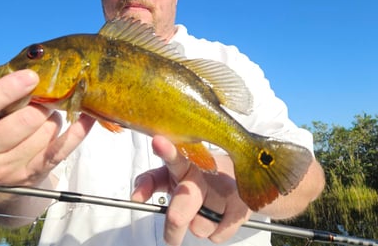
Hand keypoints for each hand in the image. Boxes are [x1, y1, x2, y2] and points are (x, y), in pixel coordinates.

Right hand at [0, 69, 92, 186]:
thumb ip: (0, 95)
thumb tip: (40, 73)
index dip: (5, 91)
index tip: (31, 77)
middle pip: (23, 121)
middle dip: (40, 105)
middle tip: (43, 99)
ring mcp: (4, 170)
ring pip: (45, 132)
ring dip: (52, 119)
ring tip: (44, 119)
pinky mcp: (30, 176)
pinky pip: (60, 150)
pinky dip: (77, 132)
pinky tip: (87, 118)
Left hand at [132, 135, 251, 245]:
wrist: (239, 177)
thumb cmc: (197, 176)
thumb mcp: (171, 174)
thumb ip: (150, 182)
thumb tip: (136, 197)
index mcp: (186, 163)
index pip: (175, 157)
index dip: (167, 151)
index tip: (158, 142)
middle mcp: (206, 174)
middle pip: (183, 208)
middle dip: (175, 223)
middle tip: (172, 232)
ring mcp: (225, 190)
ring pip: (200, 227)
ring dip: (198, 225)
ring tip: (205, 208)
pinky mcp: (241, 207)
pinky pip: (218, 235)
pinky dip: (215, 231)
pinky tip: (220, 214)